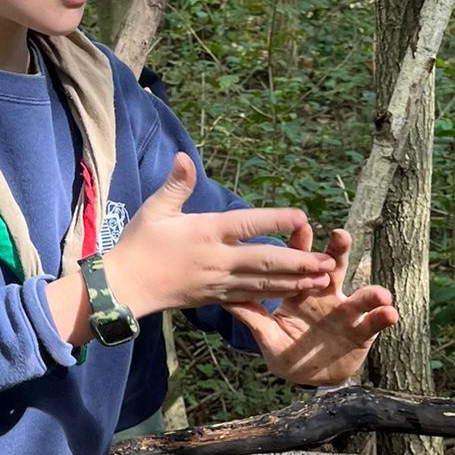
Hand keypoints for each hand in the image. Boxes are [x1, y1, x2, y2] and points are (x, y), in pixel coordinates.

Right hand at [103, 154, 336, 318]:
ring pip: (264, 283)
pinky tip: (295, 294)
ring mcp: (219, 282)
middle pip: (265, 260)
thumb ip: (176, 184)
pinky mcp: (217, 298)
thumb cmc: (140, 243)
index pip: (247, 224)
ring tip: (323, 279)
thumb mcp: (155, 209)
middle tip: (328, 261)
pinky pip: (252, 298)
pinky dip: (275, 296)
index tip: (302, 217)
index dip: (275, 221)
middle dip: (299, 262)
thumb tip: (184, 156)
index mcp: (206, 232)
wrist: (126, 287)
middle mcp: (217, 259)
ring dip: (295, 282)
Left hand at [227, 226, 398, 385]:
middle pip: (333, 270)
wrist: (311, 378)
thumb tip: (225, 297)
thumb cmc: (287, 354)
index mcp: (300, 294)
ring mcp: (347, 313)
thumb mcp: (268, 338)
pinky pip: (374, 323)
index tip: (303, 226)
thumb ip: (253, 318)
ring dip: (371, 293)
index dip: (300, 246)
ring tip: (380, 294)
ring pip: (361, 296)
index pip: (299, 265)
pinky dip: (382, 317)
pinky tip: (391, 313)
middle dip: (338, 252)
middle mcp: (326, 297)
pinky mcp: (363, 332)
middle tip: (341, 235)